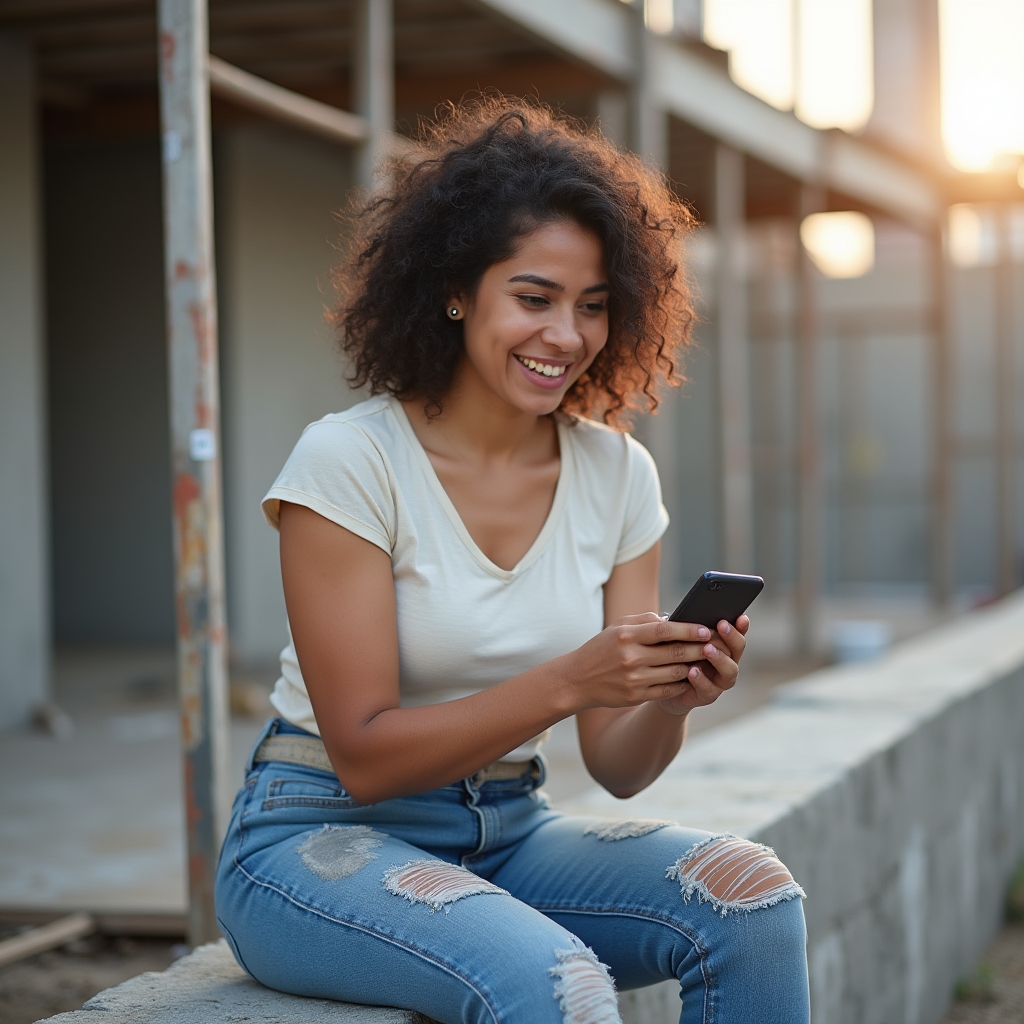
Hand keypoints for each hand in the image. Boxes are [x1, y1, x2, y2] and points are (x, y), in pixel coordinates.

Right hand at [564, 612, 717, 711]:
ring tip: (705, 660)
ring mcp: (635, 679)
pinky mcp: (636, 696)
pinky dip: (682, 683)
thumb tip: (674, 620)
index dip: (689, 630)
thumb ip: (645, 620)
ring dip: (694, 666)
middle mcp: (631, 657)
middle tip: (714, 645)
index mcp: (627, 635)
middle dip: (699, 648)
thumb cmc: (602, 648)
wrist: (577, 679)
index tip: (705, 629)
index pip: (666, 630)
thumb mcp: (617, 627)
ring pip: (676, 672)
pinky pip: (668, 689)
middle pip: (676, 652)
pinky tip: (689, 677)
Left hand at [655, 614, 748, 714]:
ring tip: (707, 649)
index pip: (737, 634)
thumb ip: (693, 630)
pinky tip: (692, 670)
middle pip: (737, 650)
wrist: (663, 684)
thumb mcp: (684, 639)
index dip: (741, 626)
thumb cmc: (676, 656)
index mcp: (724, 647)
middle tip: (722, 625)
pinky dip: (701, 679)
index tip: (741, 616)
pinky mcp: (707, 695)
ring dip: (719, 658)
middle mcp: (727, 663)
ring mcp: (719, 681)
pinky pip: (709, 689)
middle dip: (731, 637)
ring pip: (729, 670)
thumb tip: (694, 610)